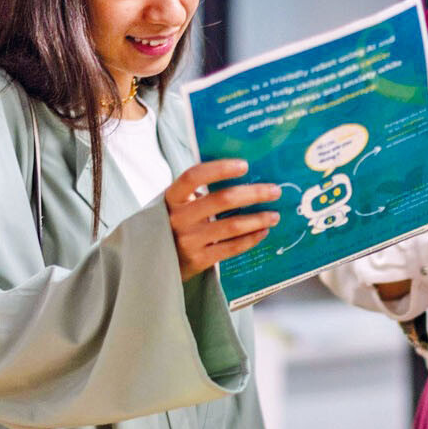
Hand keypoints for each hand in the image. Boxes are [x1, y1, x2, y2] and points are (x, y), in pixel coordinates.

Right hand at [166, 160, 281, 281]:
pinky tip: (263, 232)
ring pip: (231, 226)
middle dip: (253, 194)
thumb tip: (243, 177)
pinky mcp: (198, 260)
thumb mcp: (177, 205)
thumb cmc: (174, 225)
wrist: (152, 263)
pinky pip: (231, 248)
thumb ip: (198, 192)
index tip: (245, 165)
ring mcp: (188, 241)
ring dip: (257, 219)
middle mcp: (177, 218)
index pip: (193, 177)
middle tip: (275, 191)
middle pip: (221, 200)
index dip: (219, 169)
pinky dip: (250, 239)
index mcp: (171, 198)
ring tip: (275, 215)